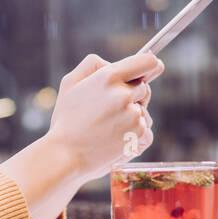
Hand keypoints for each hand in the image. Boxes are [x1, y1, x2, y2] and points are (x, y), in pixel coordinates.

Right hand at [47, 51, 163, 182]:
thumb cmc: (66, 120)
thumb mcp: (70, 83)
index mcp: (109, 77)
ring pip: (144, 112)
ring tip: (108, 128)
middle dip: (133, 96)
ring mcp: (133, 116)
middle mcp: (124, 94)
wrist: (64, 156)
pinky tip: (115, 139)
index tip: (153, 69)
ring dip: (132, 117)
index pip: (148, 62)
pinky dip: (135, 136)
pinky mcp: (139, 135)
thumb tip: (112, 62)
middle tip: (110, 110)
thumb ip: (93, 65)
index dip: (151, 65)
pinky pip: (146, 131)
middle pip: (145, 88)